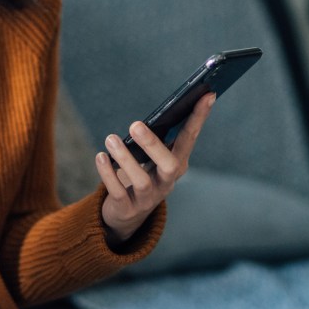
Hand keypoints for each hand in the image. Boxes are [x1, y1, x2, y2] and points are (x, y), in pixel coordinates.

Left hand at [95, 92, 214, 246]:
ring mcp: (148, 198)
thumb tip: (146, 116)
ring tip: (110, 139)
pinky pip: (118, 192)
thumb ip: (154, 139)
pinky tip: (101, 156)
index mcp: (177, 164)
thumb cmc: (140, 175)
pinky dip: (108, 173)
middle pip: (169, 165)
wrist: (126, 214)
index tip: (207, 94)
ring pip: (142, 180)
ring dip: (125, 159)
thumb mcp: (151, 158)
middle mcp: (167, 182)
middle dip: (153, 145)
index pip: (190, 138)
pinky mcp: (128, 208)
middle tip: (135, 124)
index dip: (199, 117)